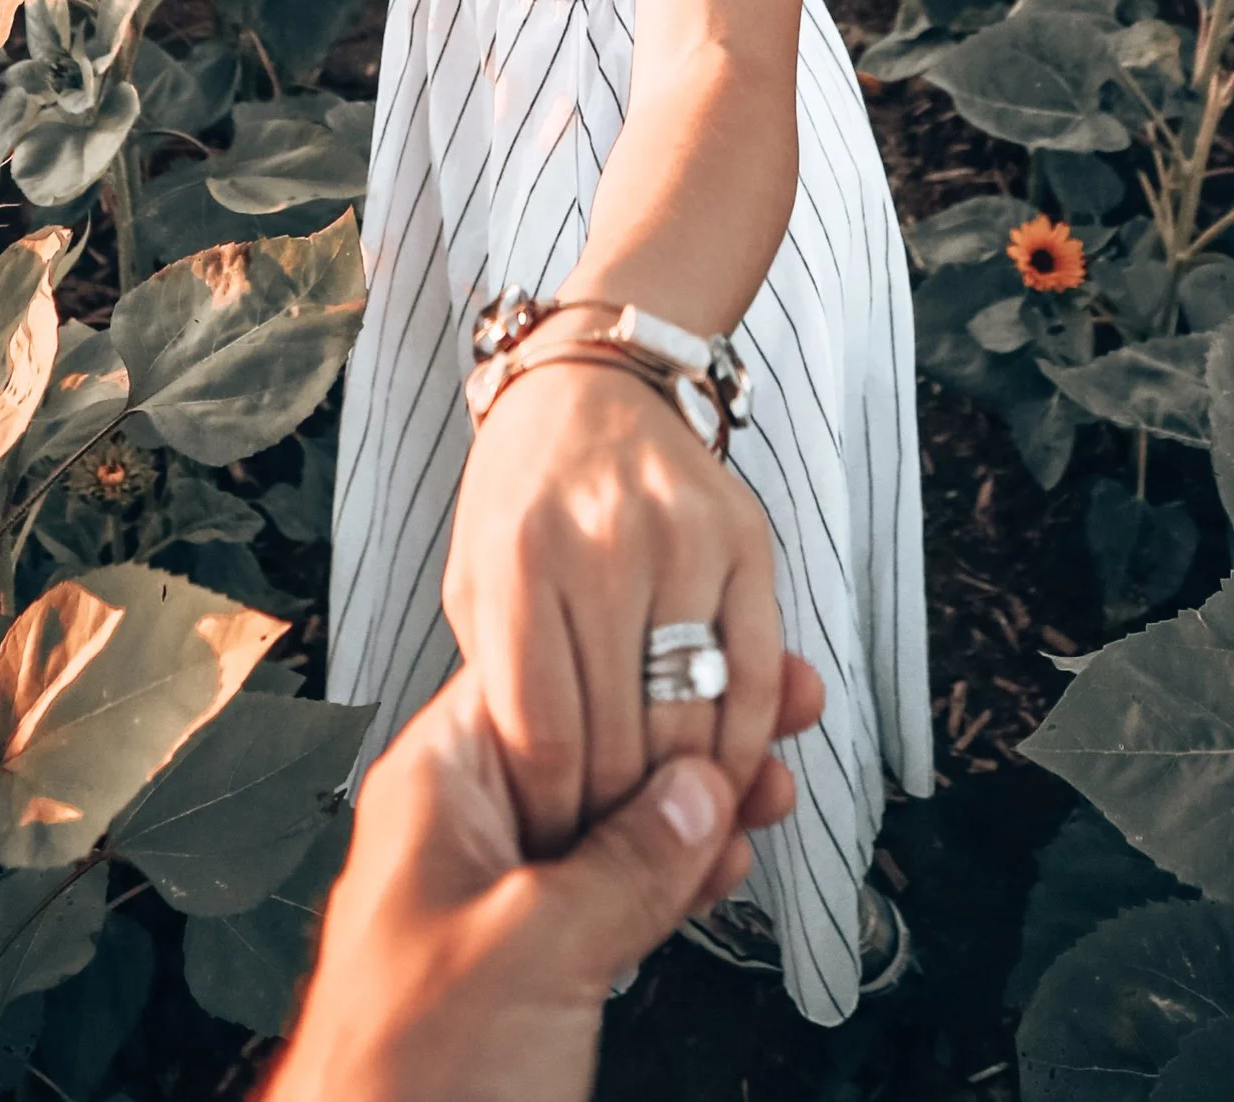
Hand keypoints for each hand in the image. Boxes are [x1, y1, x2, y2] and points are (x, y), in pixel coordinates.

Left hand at [264, 654, 824, 1101]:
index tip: (720, 660)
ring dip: (698, 807)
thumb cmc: (399, 1080)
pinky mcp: (536, 962)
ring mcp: (505, 897)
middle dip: (689, 735)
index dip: (641, 663)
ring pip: (617, 822)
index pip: (549, 679)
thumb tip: (695, 792)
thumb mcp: (530, 950)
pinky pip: (617, 892)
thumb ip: (621, 861)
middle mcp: (470, 832)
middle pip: (596, 745)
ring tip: (768, 787)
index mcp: (441, 790)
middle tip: (770, 717)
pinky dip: (676, 876)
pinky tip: (724, 861)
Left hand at [441, 347, 783, 852]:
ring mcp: (682, 536)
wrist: (591, 383)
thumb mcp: (474, 581)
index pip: (544, 735)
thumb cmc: (522, 494)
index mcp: (518, 561)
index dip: (555, 815)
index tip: (557, 848)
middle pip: (623, 738)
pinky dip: (748, 742)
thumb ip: (500, 685)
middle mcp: (601, 544)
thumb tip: (542, 808)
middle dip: (618, 819)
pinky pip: (758, 672)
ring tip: (666, 826)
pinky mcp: (747, 536)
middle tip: (614, 851)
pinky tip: (725, 773)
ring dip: (685, 794)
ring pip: (697, 717)